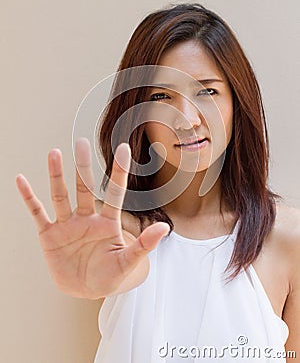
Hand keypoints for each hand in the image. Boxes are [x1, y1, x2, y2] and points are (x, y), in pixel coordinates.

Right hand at [16, 138, 168, 298]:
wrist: (86, 289)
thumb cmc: (110, 275)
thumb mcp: (128, 262)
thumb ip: (144, 245)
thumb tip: (165, 227)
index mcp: (108, 222)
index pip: (115, 193)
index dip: (118, 171)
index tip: (123, 148)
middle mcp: (86, 218)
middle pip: (84, 188)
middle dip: (83, 167)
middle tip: (81, 142)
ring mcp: (67, 225)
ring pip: (61, 195)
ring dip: (57, 175)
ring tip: (54, 153)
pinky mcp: (49, 234)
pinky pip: (37, 213)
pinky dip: (29, 198)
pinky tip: (21, 181)